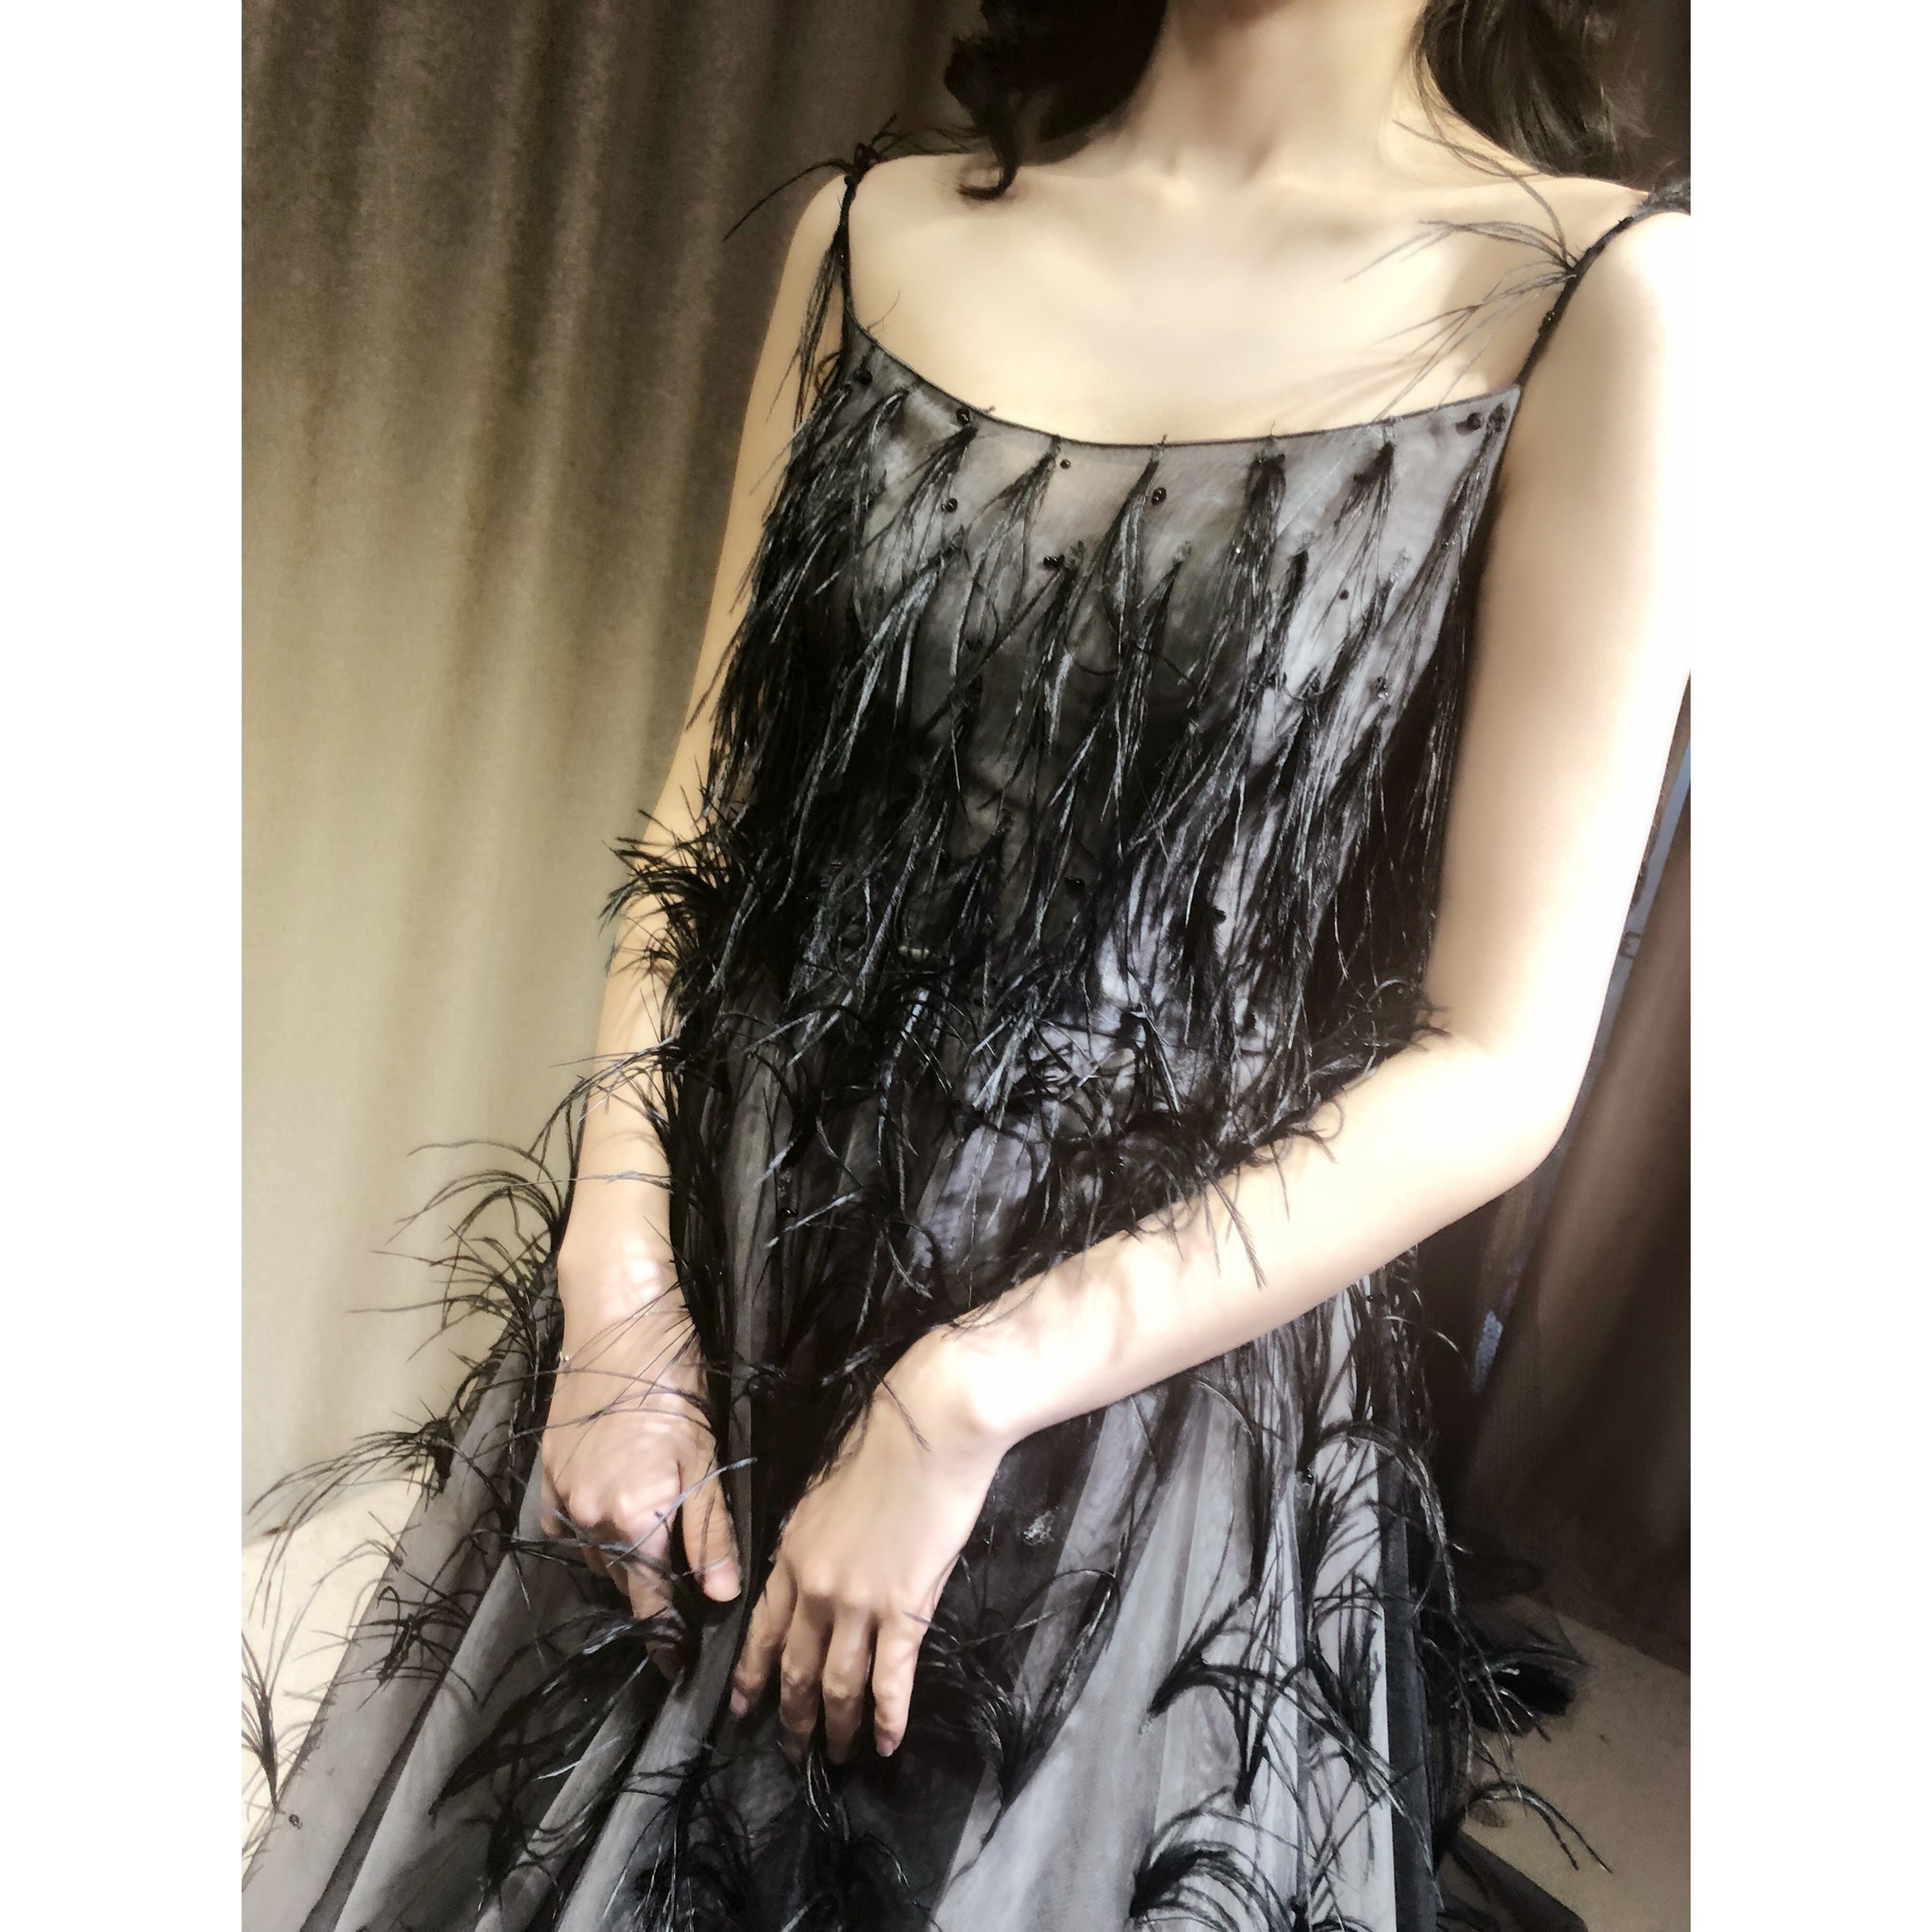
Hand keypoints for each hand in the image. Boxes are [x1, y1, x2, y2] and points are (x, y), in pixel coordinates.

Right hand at [538, 1264, 740, 1640]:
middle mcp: (590, 1520)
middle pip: (625, 1582)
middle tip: (682, 1603)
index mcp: (635, 1519)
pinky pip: (571, 1532)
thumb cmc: (673, 1385)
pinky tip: (617, 1524)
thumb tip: (720, 1595)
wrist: (614, 1326)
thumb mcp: (706, 1457)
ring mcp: (563, 1501)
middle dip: (652, 1598)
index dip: (669, 1635)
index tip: (680, 1664)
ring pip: (598, 1559)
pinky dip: (594, 1537)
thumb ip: (709, 1531)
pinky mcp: (547, 1482)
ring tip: (655, 1557)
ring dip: (625, 1564)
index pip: (653, 1601)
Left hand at [728, 1331, 1008, 1762]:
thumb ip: (808, 1542)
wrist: (929, 1430)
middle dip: (791, 1715)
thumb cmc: (881, 1446)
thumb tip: (802, 1570)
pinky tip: (886, 1744)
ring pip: (838, 1683)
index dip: (752, 1676)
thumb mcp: (822, 1494)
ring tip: (839, 1756)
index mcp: (790, 1555)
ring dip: (838, 1726)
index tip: (742, 1710)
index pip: (760, 1631)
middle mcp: (814, 1588)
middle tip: (792, 1752)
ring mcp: (858, 1603)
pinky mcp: (904, 1609)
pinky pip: (891, 1679)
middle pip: (795, 1667)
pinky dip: (887, 1718)